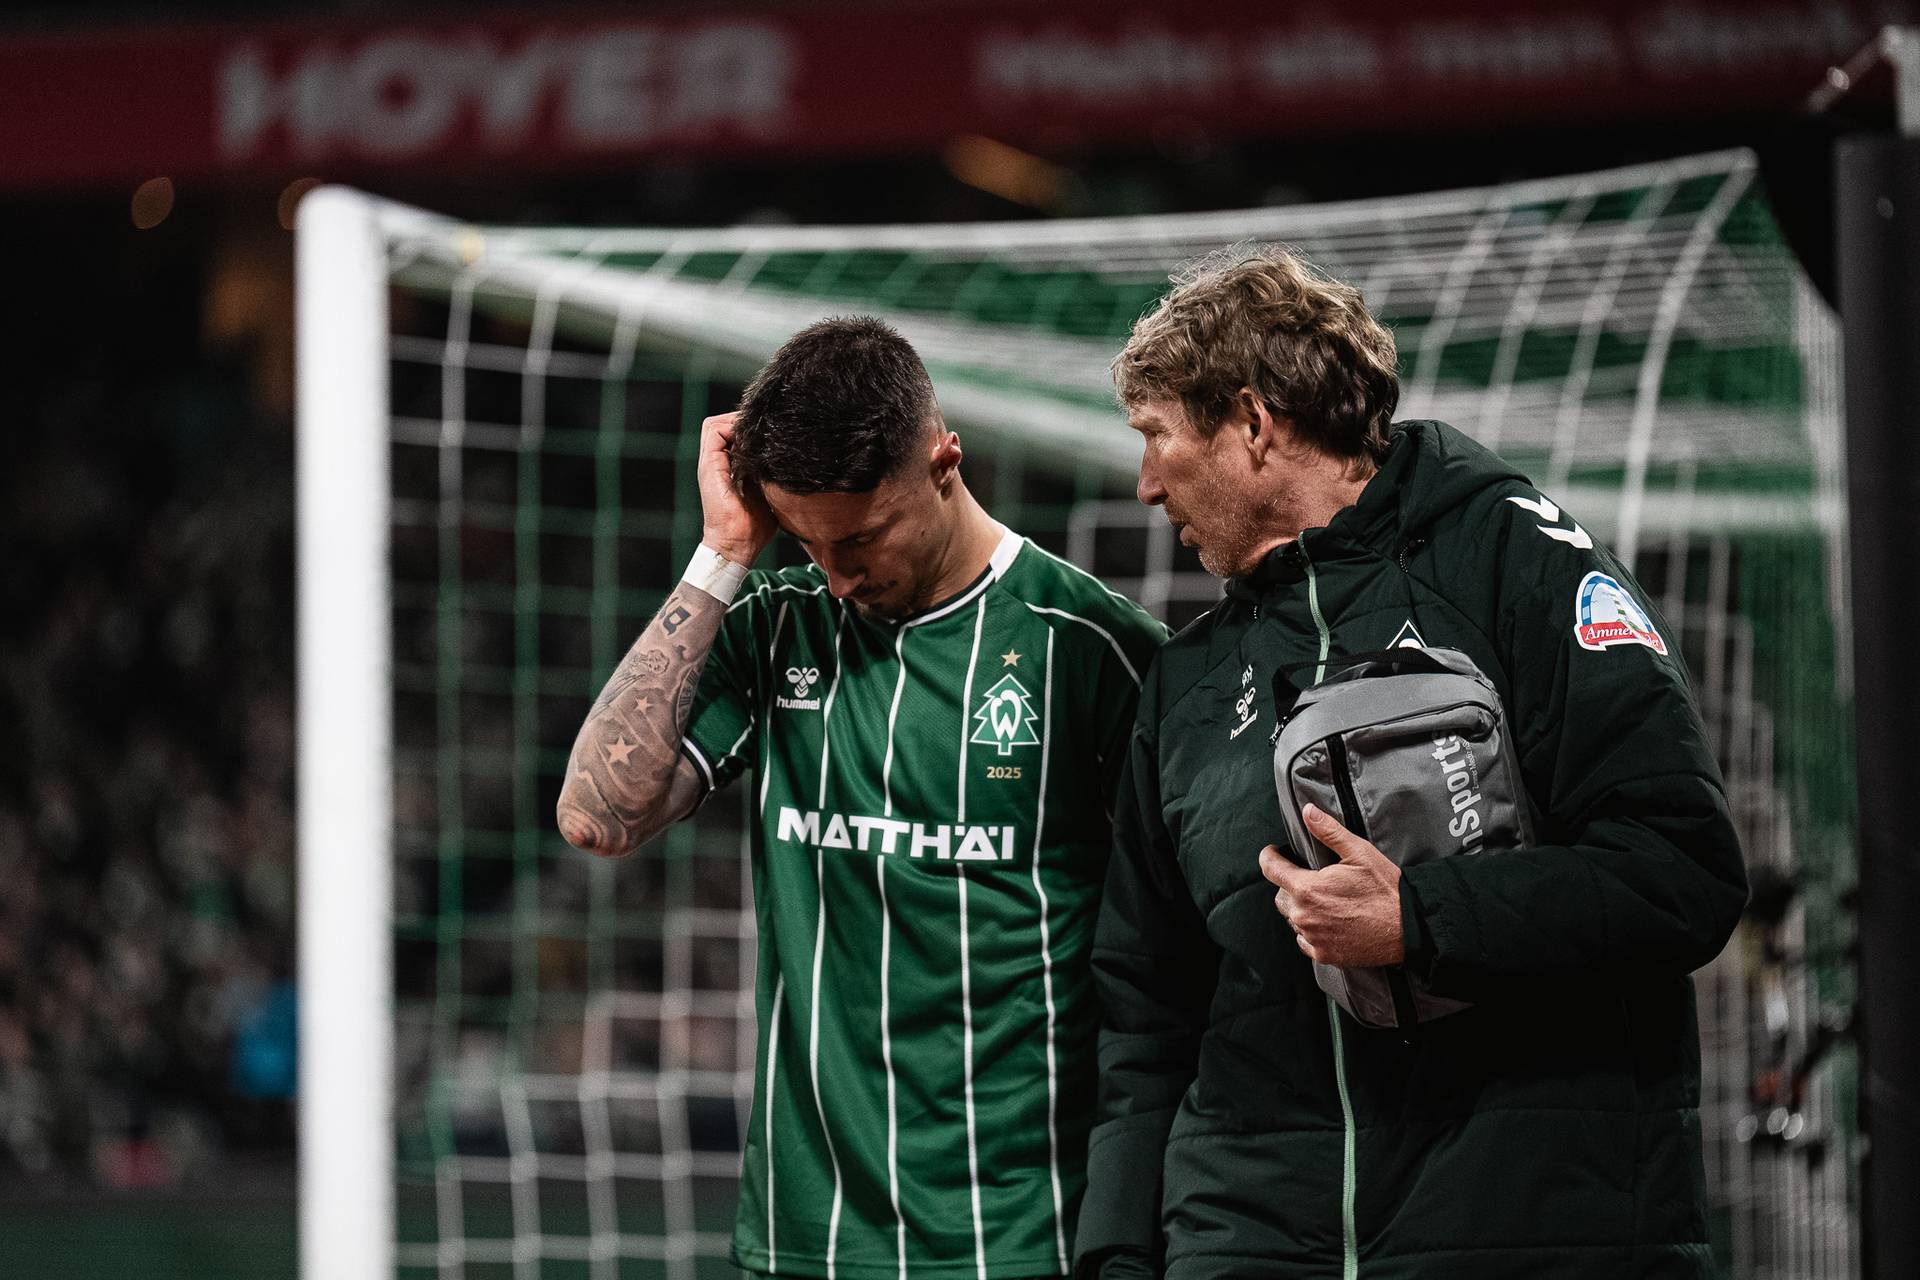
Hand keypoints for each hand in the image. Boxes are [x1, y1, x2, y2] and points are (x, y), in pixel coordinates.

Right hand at [697, 412, 776, 564]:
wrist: (738, 543)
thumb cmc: (757, 524)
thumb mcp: (770, 490)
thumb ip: (773, 472)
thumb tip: (797, 457)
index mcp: (729, 467)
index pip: (733, 433)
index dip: (750, 427)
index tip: (773, 429)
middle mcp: (717, 461)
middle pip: (723, 423)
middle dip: (744, 420)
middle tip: (766, 426)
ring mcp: (711, 462)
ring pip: (715, 423)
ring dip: (736, 422)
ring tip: (758, 431)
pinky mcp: (709, 465)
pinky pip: (714, 431)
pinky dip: (731, 428)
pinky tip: (752, 440)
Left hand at [1259, 804, 1404, 967]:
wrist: (1409, 928)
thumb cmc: (1385, 889)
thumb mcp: (1359, 852)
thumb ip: (1328, 831)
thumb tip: (1308, 811)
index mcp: (1307, 888)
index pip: (1271, 870)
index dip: (1269, 857)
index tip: (1272, 852)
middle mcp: (1304, 916)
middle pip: (1281, 896)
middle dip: (1290, 884)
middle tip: (1312, 879)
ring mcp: (1313, 937)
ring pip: (1293, 918)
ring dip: (1302, 908)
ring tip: (1325, 900)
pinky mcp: (1324, 954)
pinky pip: (1305, 940)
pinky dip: (1312, 930)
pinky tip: (1329, 922)